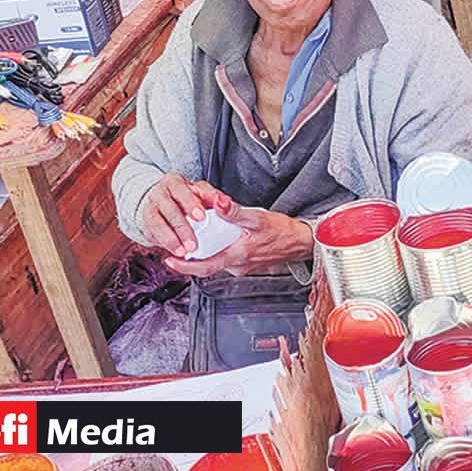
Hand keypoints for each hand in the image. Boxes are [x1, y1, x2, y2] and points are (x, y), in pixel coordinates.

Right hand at [141, 173, 224, 256]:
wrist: (167, 202)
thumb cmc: (188, 197)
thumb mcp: (201, 192)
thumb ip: (213, 196)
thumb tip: (223, 201)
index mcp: (173, 182)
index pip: (180, 190)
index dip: (190, 204)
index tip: (202, 217)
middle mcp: (159, 194)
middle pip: (168, 209)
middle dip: (181, 227)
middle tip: (193, 243)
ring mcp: (150, 209)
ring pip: (156, 223)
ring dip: (170, 239)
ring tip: (183, 252)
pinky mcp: (147, 225)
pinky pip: (152, 235)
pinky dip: (164, 245)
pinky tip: (175, 252)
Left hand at [163, 196, 313, 277]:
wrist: (302, 242)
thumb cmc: (283, 233)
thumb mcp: (257, 218)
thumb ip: (235, 211)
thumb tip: (217, 203)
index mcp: (237, 257)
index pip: (204, 267)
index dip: (184, 266)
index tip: (170, 260)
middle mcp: (237, 266)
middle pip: (207, 263)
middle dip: (192, 254)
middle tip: (179, 243)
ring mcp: (243, 266)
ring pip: (217, 259)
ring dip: (206, 250)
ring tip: (198, 236)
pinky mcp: (248, 262)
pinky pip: (227, 257)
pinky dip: (219, 249)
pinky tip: (220, 237)